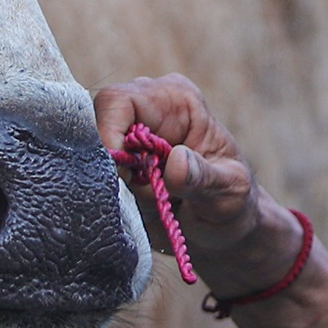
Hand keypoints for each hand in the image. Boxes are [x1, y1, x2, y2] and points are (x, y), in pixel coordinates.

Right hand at [94, 74, 303, 290]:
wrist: (227, 227)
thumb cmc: (233, 202)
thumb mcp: (228, 192)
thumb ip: (203, 177)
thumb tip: (176, 159)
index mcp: (177, 100)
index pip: (120, 101)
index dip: (109, 134)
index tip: (126, 175)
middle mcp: (147, 109)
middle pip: (97, 127)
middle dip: (118, 168)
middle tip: (152, 194)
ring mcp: (129, 135)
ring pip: (95, 158)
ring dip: (120, 187)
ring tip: (158, 201)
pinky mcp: (119, 163)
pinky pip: (97, 177)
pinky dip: (116, 197)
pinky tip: (147, 205)